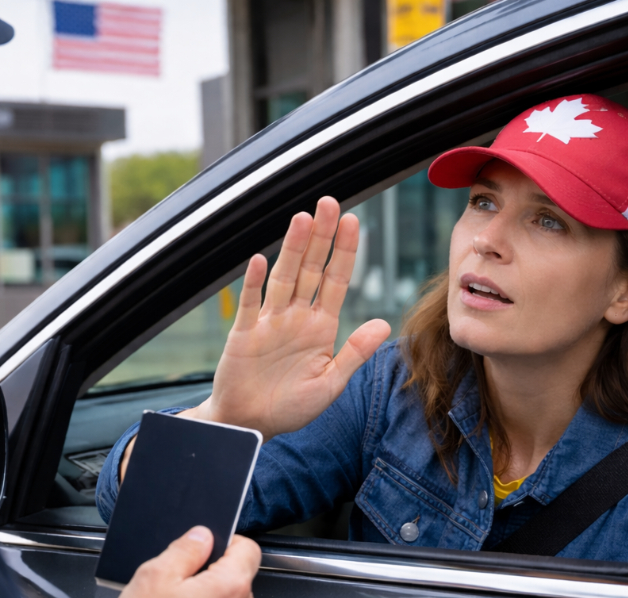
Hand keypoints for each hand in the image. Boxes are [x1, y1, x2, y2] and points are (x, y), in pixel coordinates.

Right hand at [120, 526, 260, 597]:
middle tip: (179, 579)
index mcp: (230, 585)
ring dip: (207, 597)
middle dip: (212, 572)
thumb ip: (186, 549)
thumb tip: (202, 535)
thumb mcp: (156, 575)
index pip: (249, 549)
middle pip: (238, 576)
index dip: (226, 542)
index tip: (206, 547)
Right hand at [186, 196, 391, 439]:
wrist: (250, 425)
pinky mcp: (244, 334)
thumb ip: (354, 353)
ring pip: (283, 278)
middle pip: (310, 268)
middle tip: (330, 202)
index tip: (354, 221)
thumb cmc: (291, 407)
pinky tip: (260, 261)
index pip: (336, 280)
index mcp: (320, 327)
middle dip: (321, 237)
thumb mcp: (330, 383)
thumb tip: (384, 324)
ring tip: (303, 219)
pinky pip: (249, 304)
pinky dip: (254, 283)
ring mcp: (269, 322)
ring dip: (292, 249)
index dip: (345, 251)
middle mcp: (296, 317)